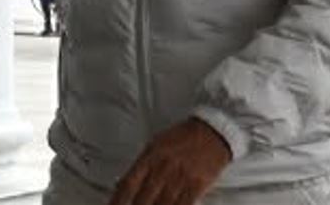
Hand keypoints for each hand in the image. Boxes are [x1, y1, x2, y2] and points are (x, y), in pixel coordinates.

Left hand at [109, 118, 231, 204]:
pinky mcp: (196, 185)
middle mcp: (163, 168)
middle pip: (142, 200)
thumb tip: (123, 186)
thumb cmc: (184, 137)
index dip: (117, 202)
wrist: (213, 131)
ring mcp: (179, 178)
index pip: (127, 185)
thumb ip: (141, 166)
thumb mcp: (157, 144)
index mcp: (151, 156)